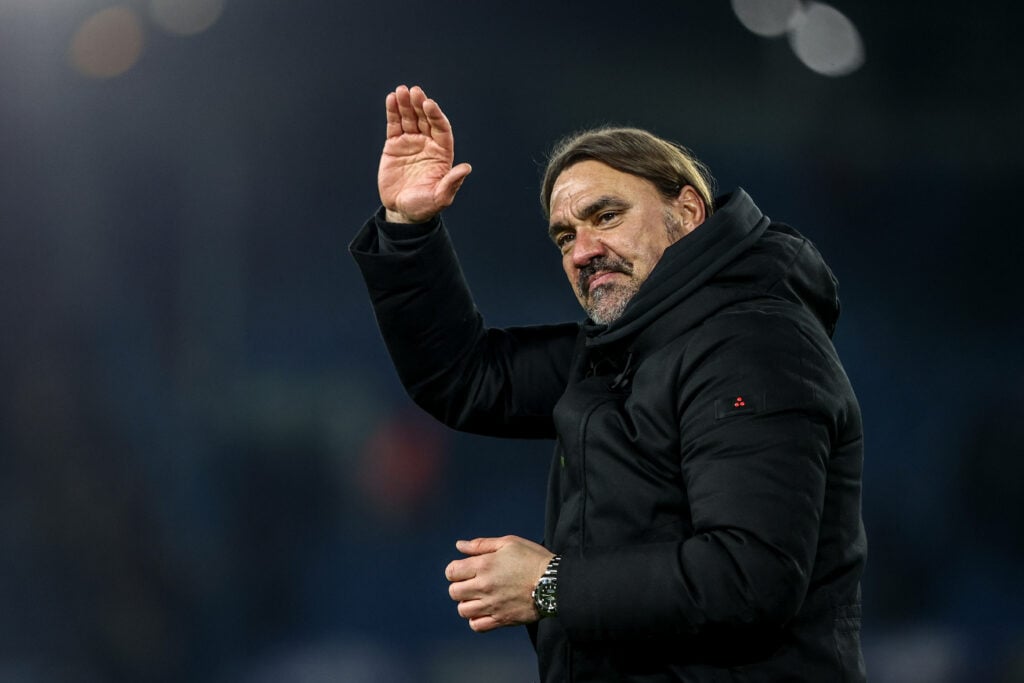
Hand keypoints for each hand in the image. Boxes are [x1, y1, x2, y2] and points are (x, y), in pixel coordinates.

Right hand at [378, 85, 472, 222]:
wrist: (401, 211)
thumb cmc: (424, 206)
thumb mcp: (439, 197)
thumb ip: (451, 182)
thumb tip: (466, 168)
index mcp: (442, 153)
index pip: (441, 128)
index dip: (436, 116)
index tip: (429, 104)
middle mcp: (428, 144)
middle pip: (425, 119)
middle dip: (419, 105)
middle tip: (414, 91)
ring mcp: (411, 142)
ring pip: (409, 118)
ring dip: (405, 104)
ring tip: (400, 91)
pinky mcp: (394, 145)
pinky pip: (394, 125)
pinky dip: (393, 112)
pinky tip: (391, 99)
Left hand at [445, 535, 554, 631]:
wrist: (555, 582)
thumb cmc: (533, 558)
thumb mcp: (508, 543)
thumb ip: (481, 544)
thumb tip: (459, 545)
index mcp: (484, 565)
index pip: (451, 572)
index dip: (455, 570)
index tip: (466, 569)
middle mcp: (484, 586)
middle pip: (454, 592)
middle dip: (460, 586)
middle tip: (473, 583)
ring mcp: (492, 605)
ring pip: (463, 610)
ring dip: (467, 603)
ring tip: (479, 597)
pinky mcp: (501, 619)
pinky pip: (477, 626)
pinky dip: (476, 620)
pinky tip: (484, 611)